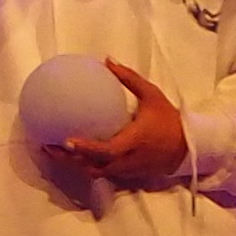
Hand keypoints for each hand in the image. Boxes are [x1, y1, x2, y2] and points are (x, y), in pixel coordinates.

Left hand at [45, 60, 186, 187]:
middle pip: (92, 167)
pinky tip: (74, 155)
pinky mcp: (128, 175)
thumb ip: (129, 78)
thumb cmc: (169, 119)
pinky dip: (86, 165)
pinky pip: (103, 172)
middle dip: (67, 161)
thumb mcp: (152, 95)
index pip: (106, 150)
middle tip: (47, 147)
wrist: (188, 147)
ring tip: (54, 153)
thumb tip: (107, 60)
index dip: (85, 148)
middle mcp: (128, 160)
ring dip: (74, 165)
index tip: (66, 140)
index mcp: (133, 141)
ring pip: (95, 173)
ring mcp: (127, 171)